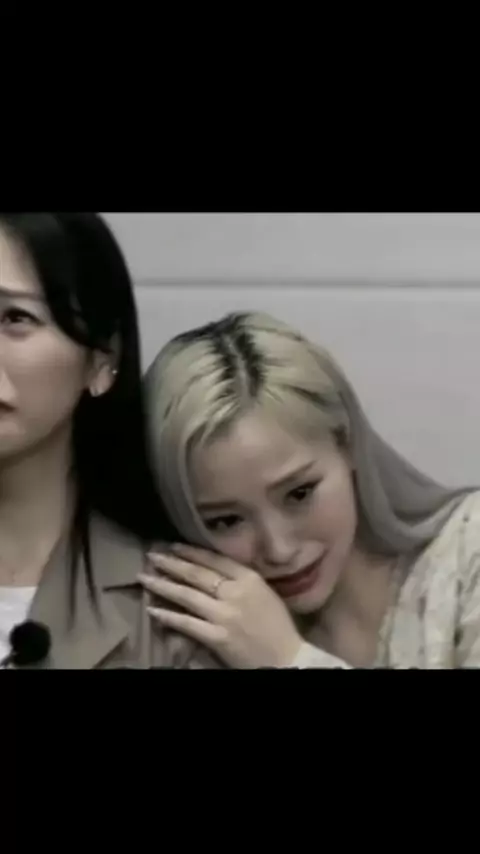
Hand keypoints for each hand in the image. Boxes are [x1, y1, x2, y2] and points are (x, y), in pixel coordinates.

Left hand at [139, 543, 302, 668]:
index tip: (172, 546)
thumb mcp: (264, 592)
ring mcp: (225, 615)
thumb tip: (213, 568)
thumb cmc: (278, 626)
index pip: (214, 559)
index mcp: (250, 578)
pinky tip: (152, 609)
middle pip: (197, 574)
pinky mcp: (218, 637)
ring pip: (187, 596)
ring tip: (144, 578)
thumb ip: (241, 579)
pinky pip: (187, 624)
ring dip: (163, 585)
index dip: (190, 552)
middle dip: (171, 563)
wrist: (287, 659)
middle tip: (151, 556)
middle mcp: (235, 592)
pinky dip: (168, 616)